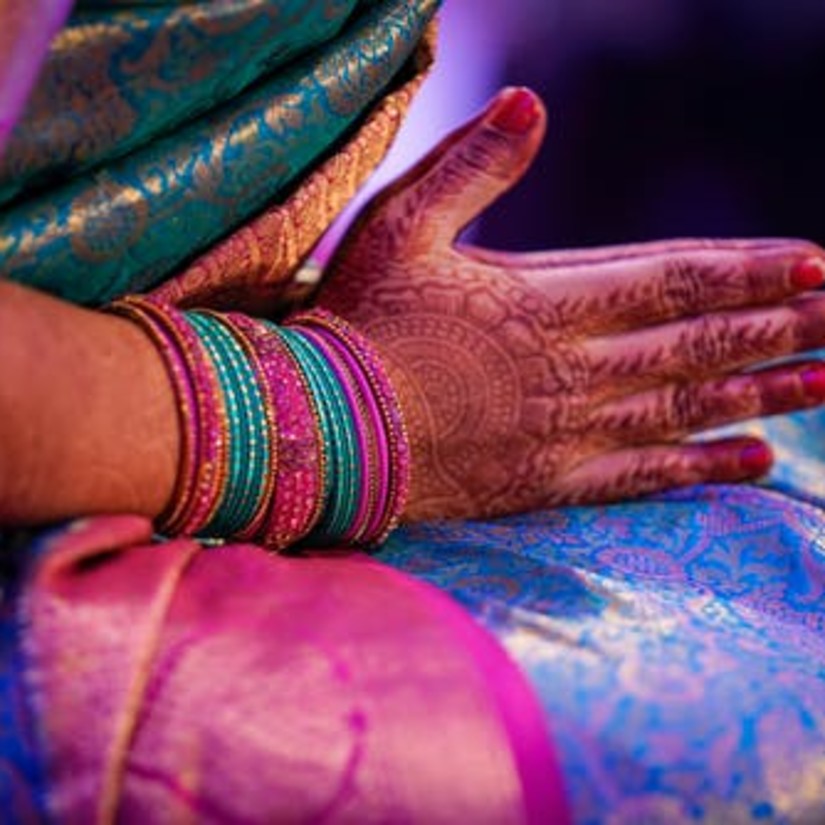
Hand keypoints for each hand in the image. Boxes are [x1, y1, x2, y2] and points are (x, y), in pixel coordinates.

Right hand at [315, 87, 824, 520]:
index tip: (816, 266)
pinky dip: (700, 467)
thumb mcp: (402, 226)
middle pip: (698, 343)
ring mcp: (568, 430)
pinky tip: (754, 462)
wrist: (328, 427)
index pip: (674, 279)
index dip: (748, 271)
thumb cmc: (361, 323)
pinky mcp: (550, 480)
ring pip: (686, 408)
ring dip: (762, 392)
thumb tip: (529, 102)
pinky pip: (641, 476)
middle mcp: (575, 367)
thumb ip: (471, 167)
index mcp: (547, 300)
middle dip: (777, 326)